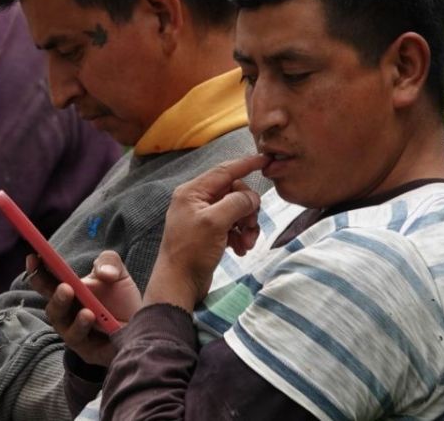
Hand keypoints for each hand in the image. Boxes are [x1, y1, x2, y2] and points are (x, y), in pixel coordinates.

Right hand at [31, 251, 139, 366]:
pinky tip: (91, 316)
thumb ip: (109, 262)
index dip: (37, 270)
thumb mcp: (118, 273)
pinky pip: (80, 341)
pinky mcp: (87, 351)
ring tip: (80, 302)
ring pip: (62, 325)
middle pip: (51, 305)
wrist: (142, 327)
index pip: (46, 281)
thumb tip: (103, 273)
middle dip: (52, 295)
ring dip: (67, 312)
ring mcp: (74, 333)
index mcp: (68, 291)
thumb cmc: (123, 299)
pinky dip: (83, 327)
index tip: (34, 256)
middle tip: (64, 286)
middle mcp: (66, 314)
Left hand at [144, 154, 268, 311]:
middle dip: (247, 209)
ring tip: (247, 243)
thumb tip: (251, 197)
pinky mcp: (209, 234)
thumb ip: (236, 202)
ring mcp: (203, 218)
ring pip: (236, 211)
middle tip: (250, 226)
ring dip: (246, 225)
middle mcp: (196, 201)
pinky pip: (232, 226)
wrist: (179, 284)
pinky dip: (240, 236)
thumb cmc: (192, 251)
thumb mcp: (215, 222)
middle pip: (234, 193)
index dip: (245, 164)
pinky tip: (240, 250)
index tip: (264, 159)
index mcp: (193, 192)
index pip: (224, 171)